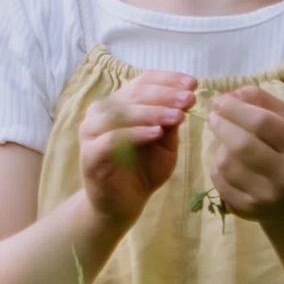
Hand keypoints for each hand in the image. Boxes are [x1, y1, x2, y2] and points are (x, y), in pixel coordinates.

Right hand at [77, 69, 195, 228]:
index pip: (142, 81)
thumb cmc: (143, 170)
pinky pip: (111, 139)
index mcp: (119, 104)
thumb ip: (170, 123)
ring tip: (178, 115)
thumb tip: (184, 98)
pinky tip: (156, 133)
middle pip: (133, 94)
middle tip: (189, 99)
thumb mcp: (165, 143)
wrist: (122, 204)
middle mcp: (101, 112)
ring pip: (120, 113)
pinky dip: (134, 133)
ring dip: (152, 111)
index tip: (193, 83)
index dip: (167, 79)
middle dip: (165, 95)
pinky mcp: (89, 155)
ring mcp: (91, 132)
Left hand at [203, 83, 283, 218]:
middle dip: (221, 125)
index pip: (262, 123)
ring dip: (220, 148)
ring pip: (227, 163)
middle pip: (241, 144)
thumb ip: (261, 101)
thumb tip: (230, 94)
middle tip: (213, 116)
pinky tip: (227, 164)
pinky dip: (217, 168)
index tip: (220, 101)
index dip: (235, 108)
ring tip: (226, 143)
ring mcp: (267, 196)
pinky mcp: (249, 210)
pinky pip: (219, 181)